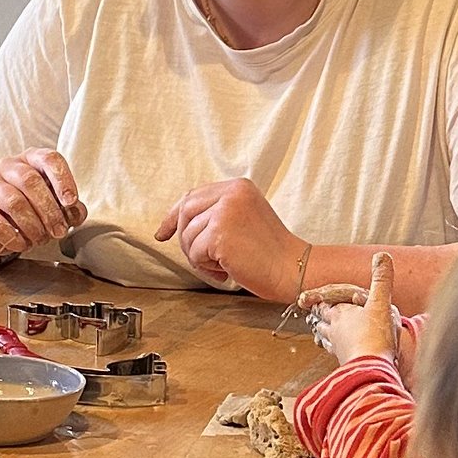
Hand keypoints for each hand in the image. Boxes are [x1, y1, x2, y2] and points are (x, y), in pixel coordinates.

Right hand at [0, 152, 84, 258]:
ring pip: (14, 201)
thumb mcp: (54, 201)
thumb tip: (75, 214)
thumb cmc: (32, 205)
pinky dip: (11, 236)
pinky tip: (22, 243)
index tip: (70, 202)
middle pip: (30, 181)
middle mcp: (10, 167)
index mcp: (33, 159)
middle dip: (48, 210)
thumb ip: (69, 207)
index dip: (62, 180)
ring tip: (41, 239)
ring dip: (32, 225)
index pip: (49, 159)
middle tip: (58, 231)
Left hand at [155, 177, 301, 299]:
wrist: (294, 269)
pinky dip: (207, 268)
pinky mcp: (220, 233)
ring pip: (188, 236)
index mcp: (238, 187)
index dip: (174, 216)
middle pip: (185, 213)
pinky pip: (195, 253)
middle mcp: (232, 194)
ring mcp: (225, 212)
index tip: (163, 233)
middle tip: (203, 260)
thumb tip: (177, 223)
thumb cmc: (271, 252)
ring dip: (200, 258)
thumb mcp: (244, 218)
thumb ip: (217, 213)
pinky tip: (227, 271)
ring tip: (224, 265)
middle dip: (186, 240)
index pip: (193, 196)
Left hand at [324, 251, 400, 366]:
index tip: (313, 298)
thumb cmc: (376, 337)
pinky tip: (339, 354)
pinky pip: (336, 354)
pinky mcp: (346, 364)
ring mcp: (338, 349)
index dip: (320, 300)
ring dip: (322, 334)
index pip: (326, 304)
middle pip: (322, 322)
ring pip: (325, 338)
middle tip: (316, 315)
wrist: (373, 371)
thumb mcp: (381, 303)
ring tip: (320, 334)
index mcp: (341, 314)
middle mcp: (335, 331)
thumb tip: (382, 255)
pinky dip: (334, 350)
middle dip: (320, 317)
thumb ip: (382, 280)